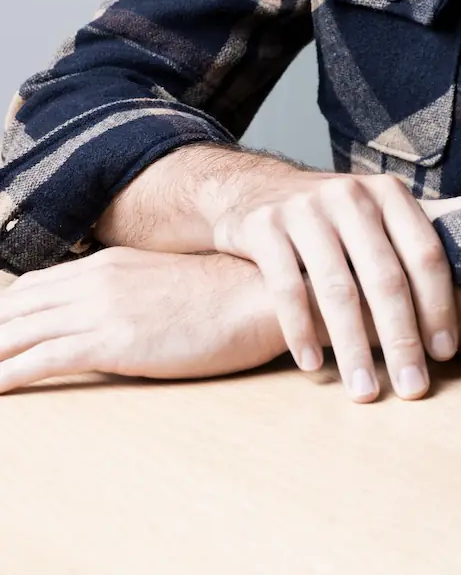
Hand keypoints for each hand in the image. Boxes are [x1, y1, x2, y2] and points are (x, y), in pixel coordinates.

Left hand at [0, 248, 284, 394]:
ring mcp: (100, 309)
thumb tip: (124, 314)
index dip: (5, 311)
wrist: (256, 295)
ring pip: (19, 331)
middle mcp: (94, 280)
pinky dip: (7, 374)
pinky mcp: (110, 341)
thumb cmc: (226, 295)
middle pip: (17, 307)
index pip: (36, 287)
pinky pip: (40, 359)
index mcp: (108, 265)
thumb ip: (136, 291)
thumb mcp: (169, 284)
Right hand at [207, 172, 460, 401]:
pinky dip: (301, 330)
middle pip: (384, 277)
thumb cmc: (333, 215)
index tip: (445, 354)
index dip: (438, 305)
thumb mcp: (379, 208)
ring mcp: (305, 209)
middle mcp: (350, 195)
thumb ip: (426, 226)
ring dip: (352, 348)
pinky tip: (312, 365)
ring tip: (364, 391)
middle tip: (411, 388)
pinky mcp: (264, 226)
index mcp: (388, 194)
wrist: (254, 190)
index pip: (425, 253)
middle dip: (400, 339)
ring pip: (336, 288)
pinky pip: (286, 286)